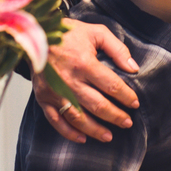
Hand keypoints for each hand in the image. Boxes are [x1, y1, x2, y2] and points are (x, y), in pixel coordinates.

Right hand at [33, 19, 139, 142]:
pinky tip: (82, 138)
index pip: (111, 86)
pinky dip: (69, 133)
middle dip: (115, 116)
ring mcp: (55, 92)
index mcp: (84, 63)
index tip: (134, 103)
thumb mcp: (96, 32)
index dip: (126, 96)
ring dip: (95, 130)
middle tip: (127, 123)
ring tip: (109, 136)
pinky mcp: (43, 98)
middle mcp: (70, 81)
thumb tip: (133, 67)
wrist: (36, 35)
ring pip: (78, 118)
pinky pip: (56, 121)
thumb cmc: (68, 33)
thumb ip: (117, 49)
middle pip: (98, 105)